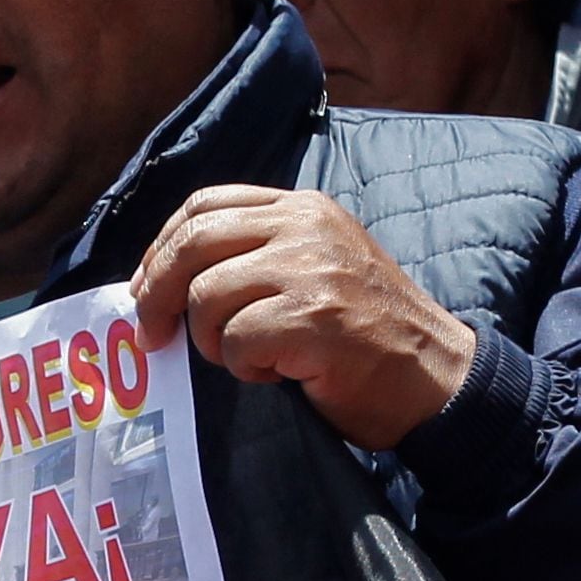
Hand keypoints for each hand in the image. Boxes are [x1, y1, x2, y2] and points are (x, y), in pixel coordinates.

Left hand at [132, 186, 479, 452]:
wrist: (436, 376)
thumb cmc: (365, 335)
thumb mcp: (316, 267)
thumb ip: (256, 255)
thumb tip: (160, 279)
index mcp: (302, 208)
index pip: (204, 205)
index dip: (161, 249)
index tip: (143, 289)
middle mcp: (305, 227)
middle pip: (192, 242)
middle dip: (156, 294)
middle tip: (153, 336)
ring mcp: (311, 269)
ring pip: (206, 296)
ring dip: (212, 341)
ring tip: (249, 359)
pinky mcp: (313, 317)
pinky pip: (237, 341)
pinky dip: (244, 367)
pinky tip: (277, 374)